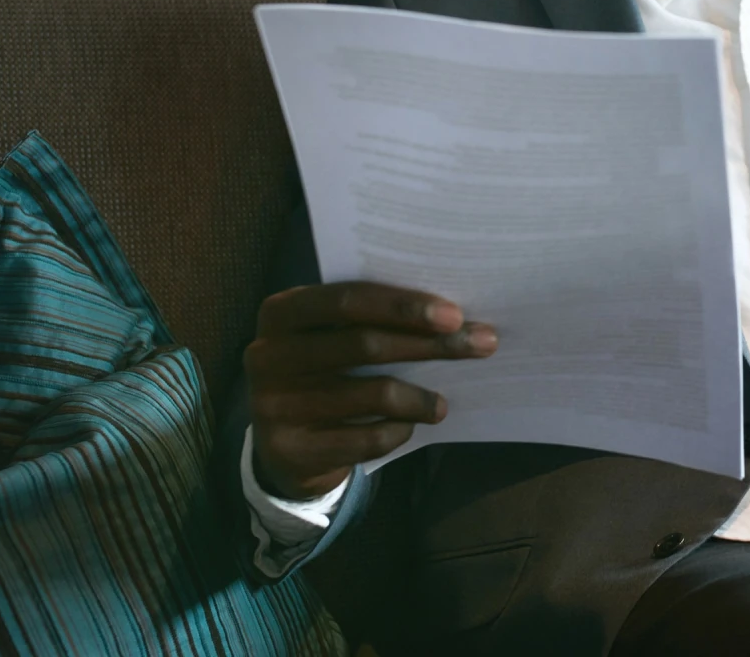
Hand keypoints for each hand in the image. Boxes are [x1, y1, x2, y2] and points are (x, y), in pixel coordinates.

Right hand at [245, 281, 497, 499]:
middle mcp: (268, 355)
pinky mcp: (291, 449)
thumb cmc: (325, 372)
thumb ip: (371, 321)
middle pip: (365, 344)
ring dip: (421, 398)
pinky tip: (408, 426)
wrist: (283, 445)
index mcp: (281, 312)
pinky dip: (398, 431)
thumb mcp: (332, 337)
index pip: (347, 300)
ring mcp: (275, 405)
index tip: (455, 315)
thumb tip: (455, 317)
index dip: (403, 306)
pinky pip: (365, 439)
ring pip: (372, 394)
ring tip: (443, 404)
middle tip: (481, 345)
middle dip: (431, 345)